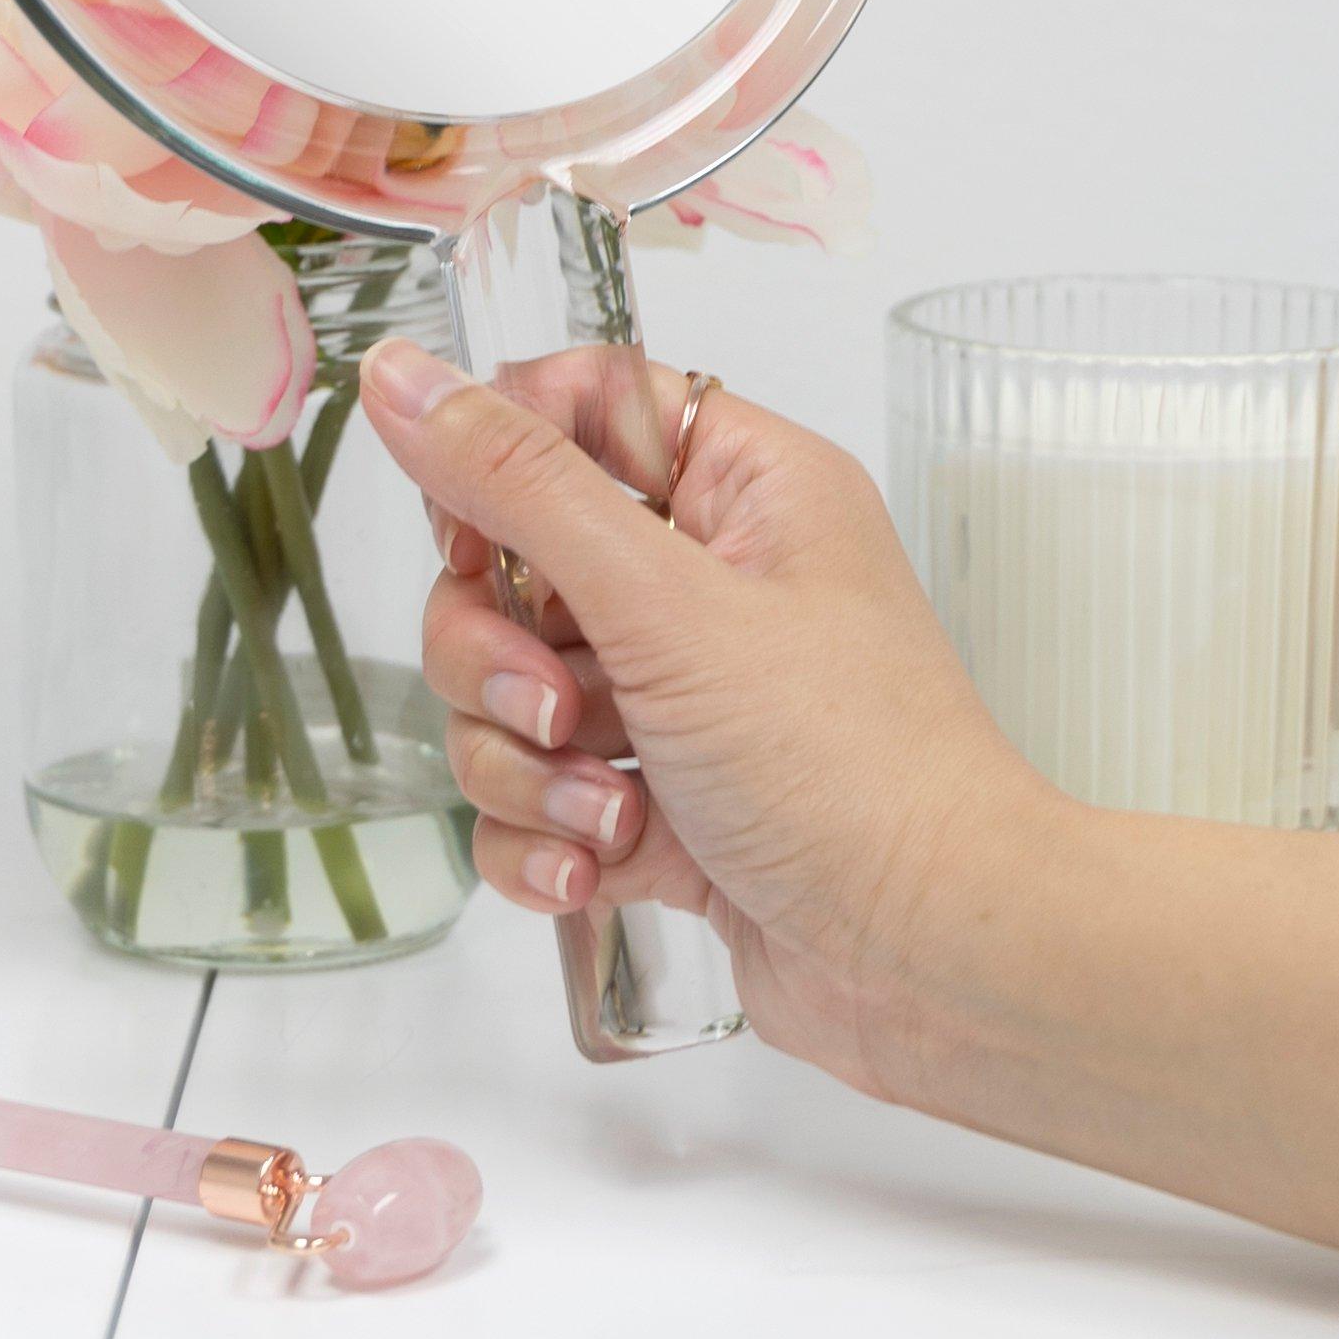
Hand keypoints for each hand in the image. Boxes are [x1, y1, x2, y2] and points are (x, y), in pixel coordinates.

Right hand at [356, 339, 1047, 1095]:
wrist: (935, 961)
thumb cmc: (850, 765)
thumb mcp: (665, 602)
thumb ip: (518, 485)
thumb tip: (402, 376)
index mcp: (744, 488)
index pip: (578, 406)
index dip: (499, 463)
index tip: (472, 540)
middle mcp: (713, 581)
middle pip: (512, 565)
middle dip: (498, 656)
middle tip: (559, 708)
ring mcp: (683, 700)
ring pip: (510, 693)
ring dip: (525, 764)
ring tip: (605, 813)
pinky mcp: (662, 807)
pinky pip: (536, 797)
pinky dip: (544, 840)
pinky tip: (596, 872)